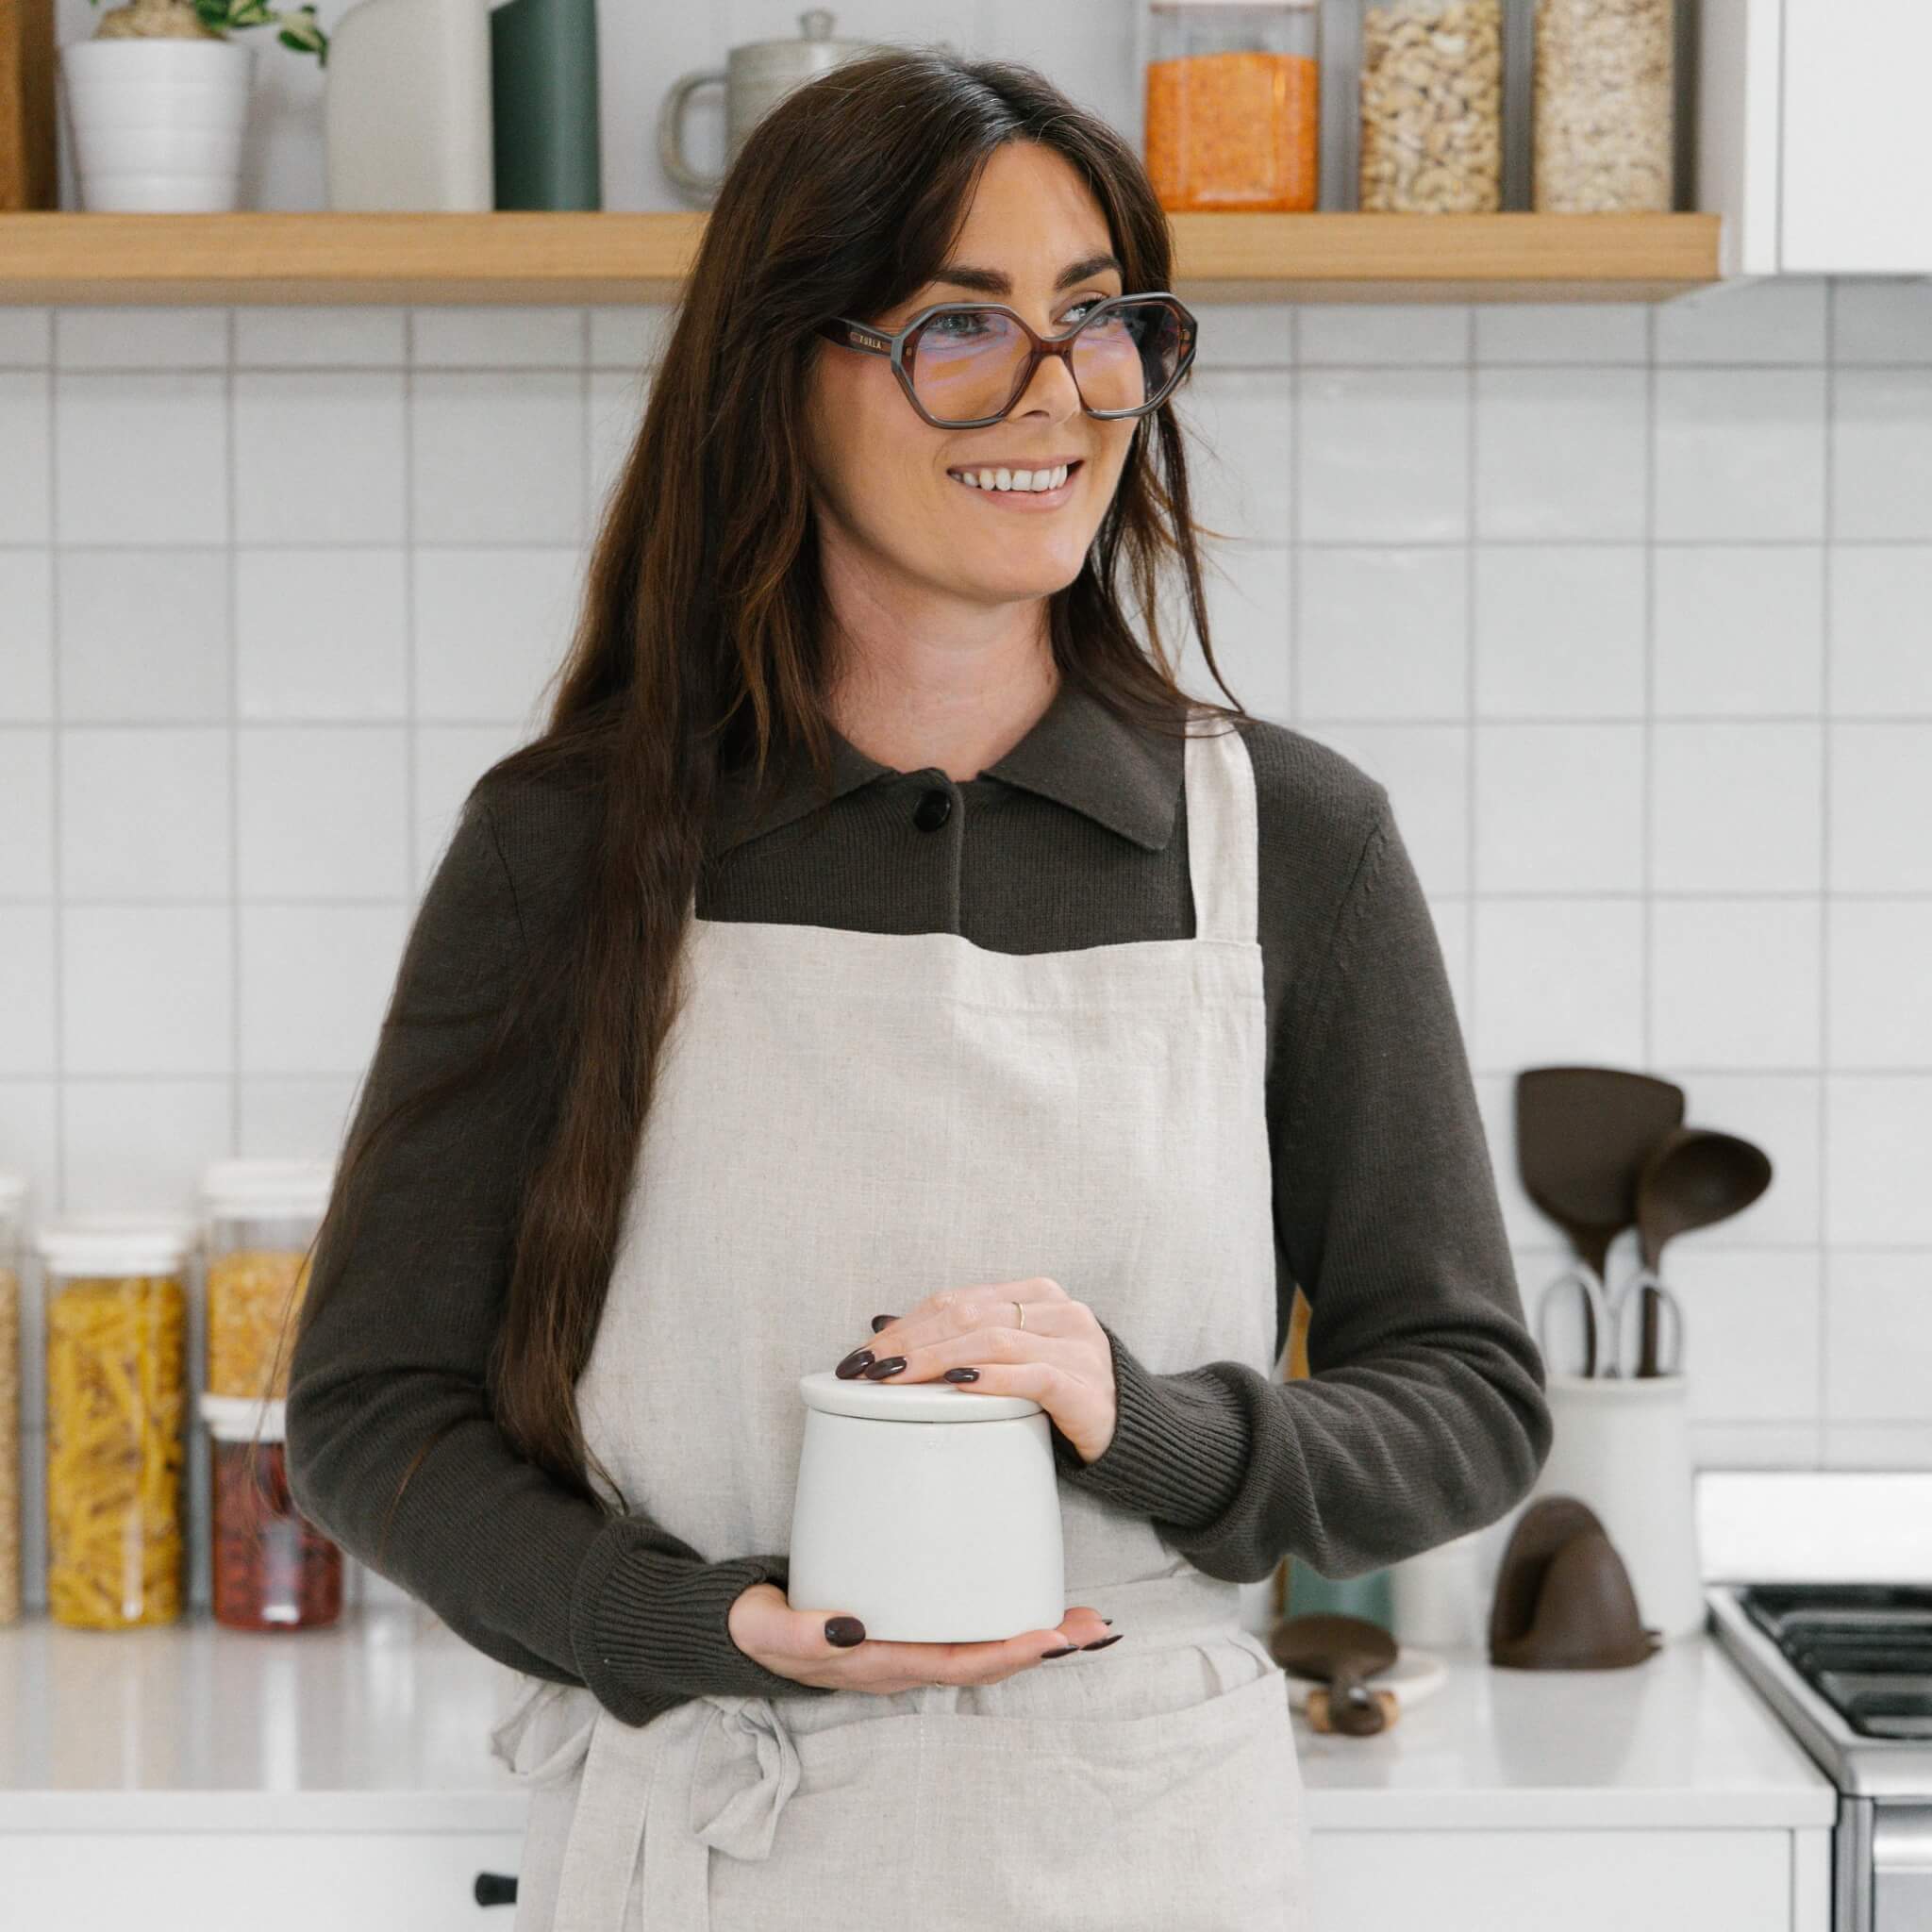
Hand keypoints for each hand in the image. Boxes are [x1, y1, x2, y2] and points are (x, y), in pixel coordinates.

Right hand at [728, 1581, 1114, 1693]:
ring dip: (1034, 1636)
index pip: (958, 1664)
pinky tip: (1029, 1600)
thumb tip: (852, 1628)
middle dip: (1042, 1647)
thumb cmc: (759, 1629)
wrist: (740, 1632)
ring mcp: (907, 1646)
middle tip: (1095, 1627)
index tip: (1052, 1639)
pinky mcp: (905, 1621)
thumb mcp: (771, 1630)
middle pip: (986, 1662)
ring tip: (1085, 1620)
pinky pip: (964, 1627)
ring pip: (982, 1648)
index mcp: (880, 1664)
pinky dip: (1004, 1618)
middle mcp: (904, 1661)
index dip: (1008, 1654)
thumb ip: (804, 1633)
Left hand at [839, 1276, 1117, 1466]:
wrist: (1130, 1429)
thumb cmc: (1061, 1391)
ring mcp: (1076, 1345)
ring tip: (897, 1379)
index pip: (958, 1300)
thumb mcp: (1010, 1356)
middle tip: (868, 1369)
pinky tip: (959, 1386)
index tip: (862, 1354)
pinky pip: (1033, 1376)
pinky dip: (992, 1379)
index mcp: (1037, 1295)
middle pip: (969, 1316)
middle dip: (911, 1342)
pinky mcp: (1085, 1385)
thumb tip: (884, 1325)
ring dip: (938, 1359)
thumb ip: (959, 1338)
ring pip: (994, 1341)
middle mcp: (1059, 1311)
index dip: (906, 1324)